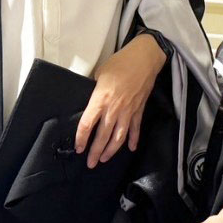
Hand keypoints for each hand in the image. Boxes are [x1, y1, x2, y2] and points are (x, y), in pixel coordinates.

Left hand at [76, 34, 166, 167]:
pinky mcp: (139, 110)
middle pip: (102, 136)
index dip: (82, 139)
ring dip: (111, 150)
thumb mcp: (99, 74)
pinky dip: (133, 139)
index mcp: (100, 100)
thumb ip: (95, 91)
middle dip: (95, 152)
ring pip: (119, 137)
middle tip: (91, 164)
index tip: (78, 148)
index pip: (88, 125)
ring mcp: (128, 112)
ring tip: (105, 159)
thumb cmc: (120, 63)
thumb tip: (92, 100)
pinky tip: (131, 148)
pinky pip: (135, 129)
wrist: (144, 59)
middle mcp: (113, 110)